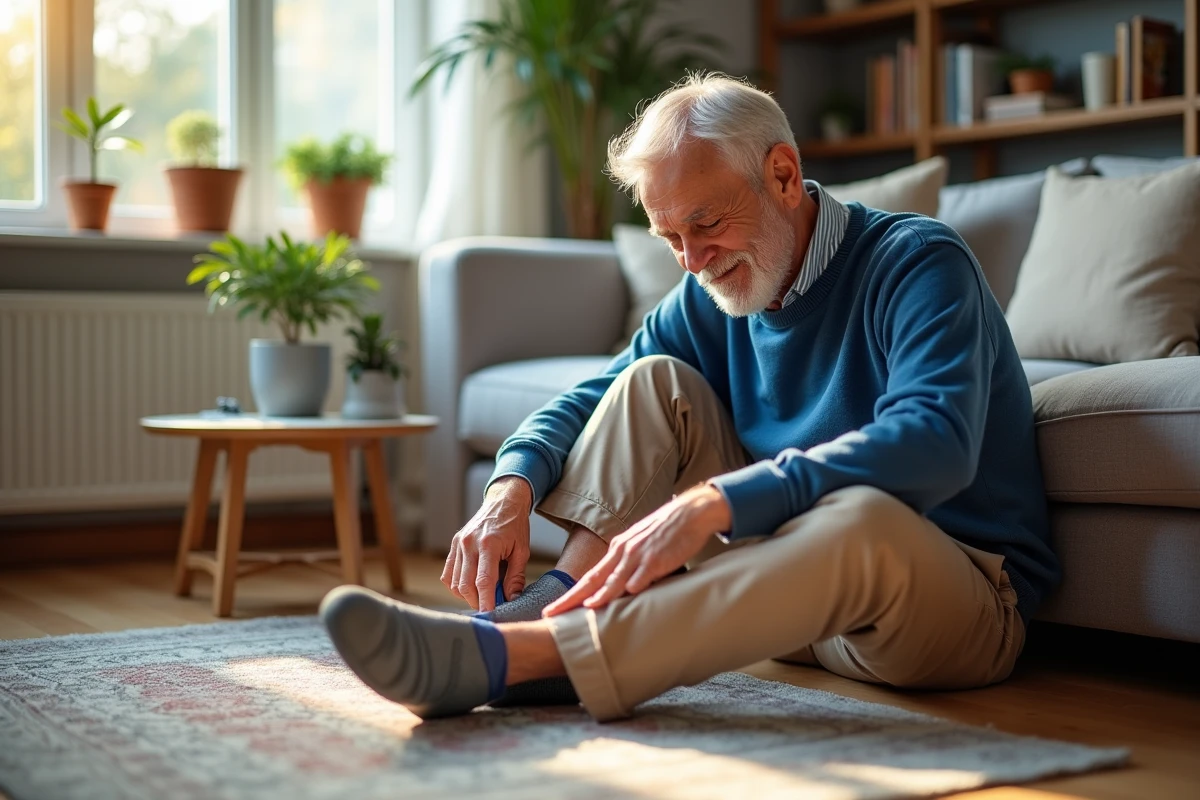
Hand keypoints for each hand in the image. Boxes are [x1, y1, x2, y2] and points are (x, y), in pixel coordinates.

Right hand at [441, 476, 532, 610]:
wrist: (503, 501)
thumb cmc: (515, 525)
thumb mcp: (522, 550)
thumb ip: (516, 576)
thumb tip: (512, 599)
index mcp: (488, 545)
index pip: (483, 582)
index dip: (486, 602)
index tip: (490, 616)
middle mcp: (469, 544)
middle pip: (465, 585)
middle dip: (476, 601)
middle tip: (489, 606)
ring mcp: (459, 544)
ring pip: (455, 581)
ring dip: (466, 595)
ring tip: (482, 595)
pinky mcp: (454, 544)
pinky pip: (448, 573)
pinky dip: (456, 584)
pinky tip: (469, 586)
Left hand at [543, 484, 730, 616]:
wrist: (690, 513)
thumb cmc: (667, 531)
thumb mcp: (641, 546)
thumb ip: (630, 565)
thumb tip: (621, 589)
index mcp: (617, 550)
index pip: (590, 577)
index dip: (571, 595)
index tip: (555, 609)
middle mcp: (623, 552)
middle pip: (593, 580)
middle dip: (571, 599)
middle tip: (552, 614)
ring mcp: (638, 555)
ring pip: (615, 580)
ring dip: (600, 596)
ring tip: (584, 610)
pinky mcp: (656, 558)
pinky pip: (641, 576)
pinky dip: (633, 588)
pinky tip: (627, 597)